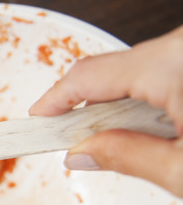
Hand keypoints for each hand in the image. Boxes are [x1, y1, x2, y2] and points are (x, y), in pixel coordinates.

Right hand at [30, 25, 182, 196]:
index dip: (54, 101)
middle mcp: (181, 45)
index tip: (36, 121)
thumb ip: (128, 158)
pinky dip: (154, 98)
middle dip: (94, 112)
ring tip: (134, 143)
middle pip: (112, 72)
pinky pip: (164, 68)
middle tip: (82, 146)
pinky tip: (163, 127)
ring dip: (127, 108)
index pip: (88, 76)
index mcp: (172, 63)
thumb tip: (82, 154)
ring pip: (139, 70)